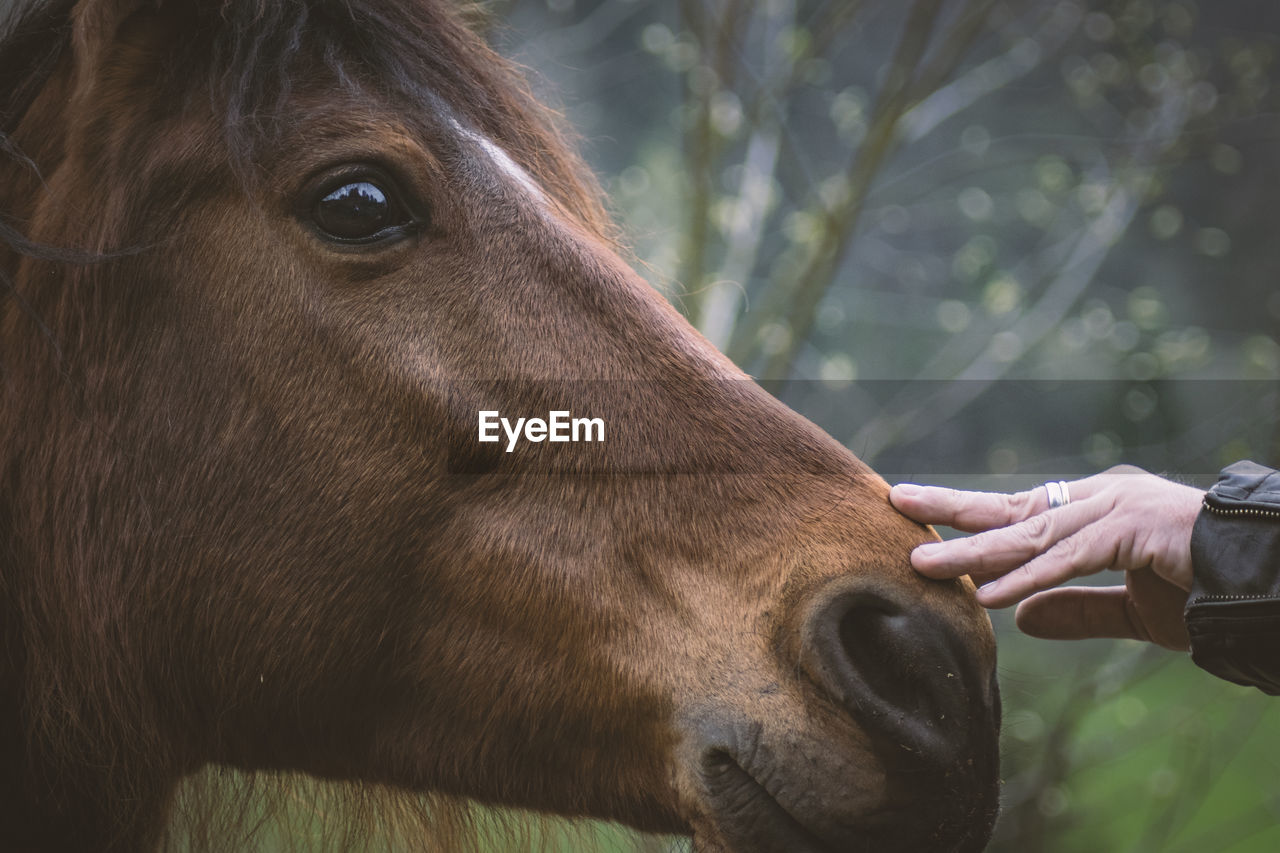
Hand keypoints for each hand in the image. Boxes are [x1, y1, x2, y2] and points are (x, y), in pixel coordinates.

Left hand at [890, 466, 1203, 650]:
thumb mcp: (1131, 610)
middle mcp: (1100, 499)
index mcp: (1095, 512)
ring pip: (1032, 533)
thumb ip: (1077, 609)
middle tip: (893, 502)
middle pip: (1011, 507)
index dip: (967, 516)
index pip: (1019, 514)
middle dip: (951, 507)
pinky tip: (985, 591)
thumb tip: (1019, 619)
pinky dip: (1026, 576)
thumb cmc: (1205, 591)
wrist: (1266, 585)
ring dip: (974, 550)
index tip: (915, 512)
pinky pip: (1070, 558)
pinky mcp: (1137, 528)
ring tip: (921, 563)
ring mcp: (1118, 507)